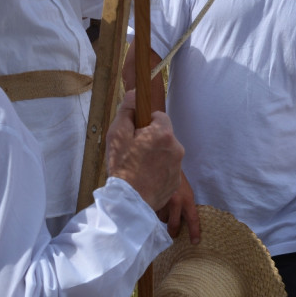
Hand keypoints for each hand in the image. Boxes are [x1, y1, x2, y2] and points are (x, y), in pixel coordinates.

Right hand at [106, 90, 183, 210]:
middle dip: (150, 140)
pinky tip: (144, 178)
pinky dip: (158, 171)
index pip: (159, 116)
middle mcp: (176, 148)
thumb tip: (135, 93)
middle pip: (163, 135)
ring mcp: (178, 167)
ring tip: (137, 167)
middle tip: (133, 152)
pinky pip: (167, 169)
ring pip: (166, 152)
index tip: (135, 134)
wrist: (128, 203)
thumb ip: (128, 110)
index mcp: (163, 133)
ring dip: (155, 156)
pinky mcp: (176, 182)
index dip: (145, 123)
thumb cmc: (122, 166)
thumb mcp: (117, 134)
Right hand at [158, 170, 200, 243]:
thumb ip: (186, 205)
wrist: (163, 163)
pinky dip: (156, 211)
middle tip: (174, 233)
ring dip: (164, 217)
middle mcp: (175, 202)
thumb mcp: (186, 191)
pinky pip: (154, 212)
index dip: (194, 232)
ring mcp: (163, 201)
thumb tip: (185, 222)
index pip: (193, 219)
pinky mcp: (153, 200)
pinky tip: (158, 202)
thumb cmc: (177, 179)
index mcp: (187, 199)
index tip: (195, 242)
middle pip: (173, 225)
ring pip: (162, 219)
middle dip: (174, 231)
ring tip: (165, 207)